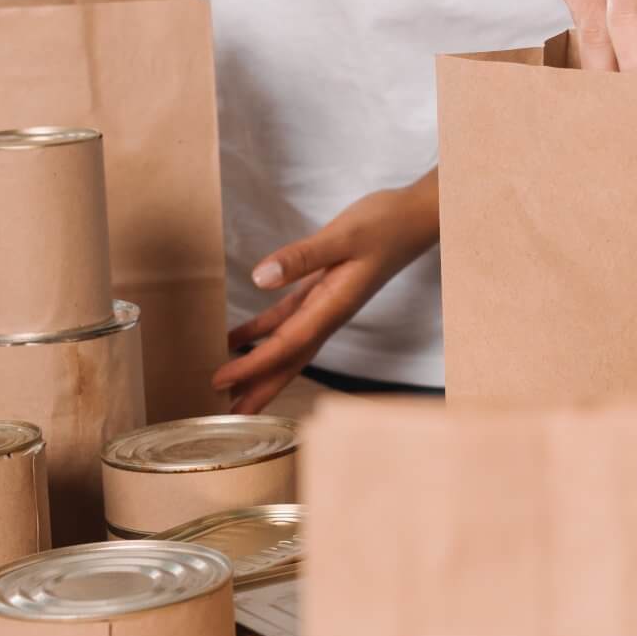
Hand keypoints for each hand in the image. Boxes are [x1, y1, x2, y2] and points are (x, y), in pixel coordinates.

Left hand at [215, 178, 441, 413]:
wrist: (414, 217)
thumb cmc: (386, 225)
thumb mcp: (343, 235)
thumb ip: (302, 256)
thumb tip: (260, 277)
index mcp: (334, 306)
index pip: (287, 345)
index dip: (253, 365)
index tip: (222, 380)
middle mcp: (329, 313)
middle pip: (289, 361)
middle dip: (258, 389)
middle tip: (227, 418)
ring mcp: (326, 305)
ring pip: (286, 346)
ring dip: (258, 368)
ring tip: (227, 389)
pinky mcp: (322, 290)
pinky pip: (286, 320)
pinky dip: (261, 332)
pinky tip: (237, 338)